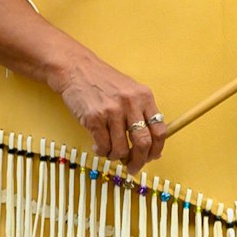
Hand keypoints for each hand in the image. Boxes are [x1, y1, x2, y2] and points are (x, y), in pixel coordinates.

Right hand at [45, 46, 168, 168]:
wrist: (76, 69)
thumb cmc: (103, 81)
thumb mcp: (129, 91)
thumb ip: (142, 114)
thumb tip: (152, 147)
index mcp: (144, 96)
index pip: (160, 131)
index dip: (157, 150)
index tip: (151, 158)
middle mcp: (130, 103)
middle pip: (143, 143)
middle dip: (139, 161)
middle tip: (133, 167)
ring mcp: (112, 111)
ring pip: (121, 149)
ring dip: (116, 157)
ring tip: (111, 153)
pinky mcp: (94, 118)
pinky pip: (103, 146)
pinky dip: (102, 152)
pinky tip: (98, 147)